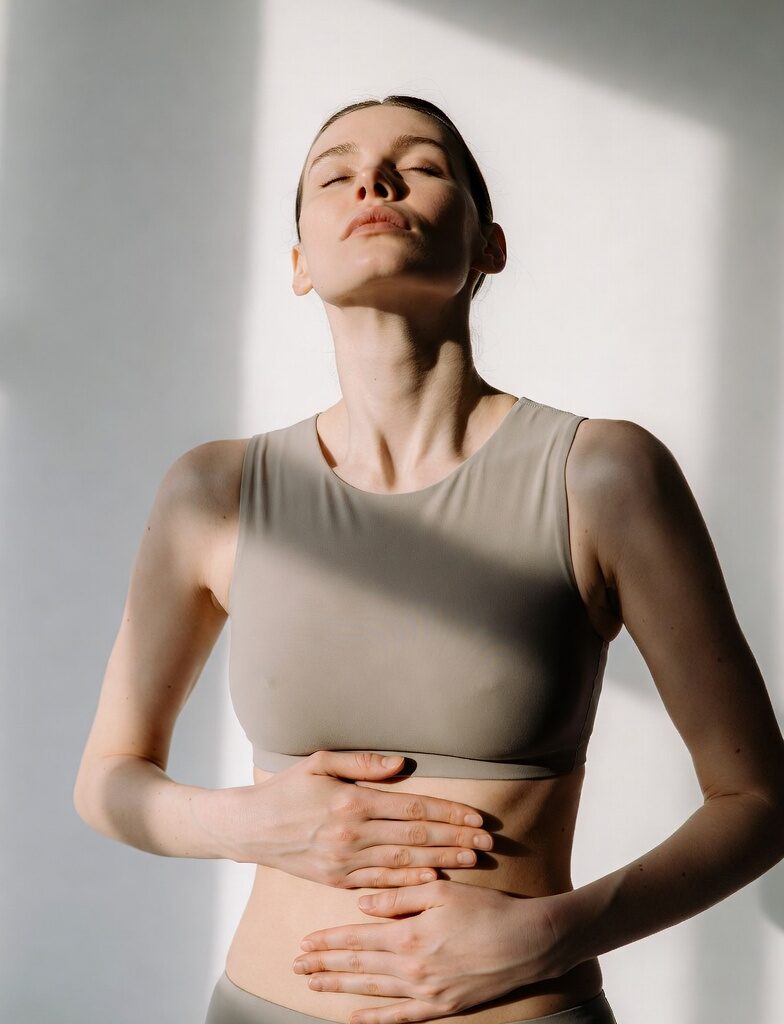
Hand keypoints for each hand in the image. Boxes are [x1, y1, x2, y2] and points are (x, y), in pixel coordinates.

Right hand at [226, 750, 493, 888]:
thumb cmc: (286, 789)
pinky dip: (410, 884)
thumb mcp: (319, 762)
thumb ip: (362, 763)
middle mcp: (352, 835)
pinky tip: (434, 881)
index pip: (412, 810)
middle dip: (455, 839)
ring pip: (404, 864)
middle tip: (488, 843)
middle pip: (415, 839)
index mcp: (352, 803)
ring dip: (442, 862)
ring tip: (472, 860)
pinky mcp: (336, 880)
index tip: (476, 818)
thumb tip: (401, 764)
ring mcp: (345, 861)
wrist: (249, 827)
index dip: (448, 814)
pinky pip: (381, 884)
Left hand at [291, 878, 561, 1023]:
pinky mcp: (443, 1006)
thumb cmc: (487, 909)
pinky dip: (375, 1019)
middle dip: (325, 966)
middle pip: (358, 968)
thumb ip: (399, 896)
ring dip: (341, 989)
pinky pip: (400, 1017)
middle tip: (296, 966)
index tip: (304, 943)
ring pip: (372, 992)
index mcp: (409, 936)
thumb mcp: (441, 890)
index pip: (356, 940)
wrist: (529, 942)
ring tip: (314, 986)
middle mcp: (412, 968)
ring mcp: (427, 992)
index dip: (328, 942)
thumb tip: (363, 903)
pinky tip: (354, 1019)